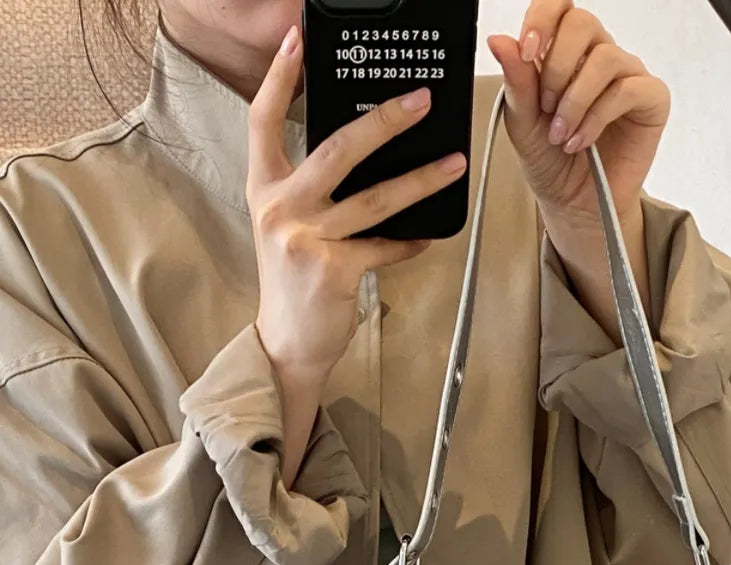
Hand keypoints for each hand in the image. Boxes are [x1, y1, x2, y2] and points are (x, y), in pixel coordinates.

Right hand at [247, 25, 466, 386]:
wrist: (288, 343)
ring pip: (375, 197)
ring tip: (453, 162)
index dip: (279, 76)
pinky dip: (411, 241)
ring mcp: (306, 239)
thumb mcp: (287, 226)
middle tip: (420, 100)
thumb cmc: (294, 282)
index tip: (299, 40)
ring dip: (421, 179)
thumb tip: (363, 149)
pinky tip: (428, 234)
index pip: (262, 119)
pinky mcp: (334, 270)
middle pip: (336, 148)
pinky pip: (386, 246)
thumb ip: (310, 188)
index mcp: (264, 189)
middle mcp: (280, 208)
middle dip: (384, 120)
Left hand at [486, 2, 670, 236]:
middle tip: (545, 107)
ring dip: (575, 101)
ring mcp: (627, 75)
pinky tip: (581, 141)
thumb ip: (516, 81)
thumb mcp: (523, 122)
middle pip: (583, 23)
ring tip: (561, 135)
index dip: (543, 19)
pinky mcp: (651, 99)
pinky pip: (626, 89)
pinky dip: (596, 117)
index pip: (559, 7)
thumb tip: (499, 40)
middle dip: (556, 67)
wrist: (575, 205)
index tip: (528, 51)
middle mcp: (599, 56)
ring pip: (604, 58)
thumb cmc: (552, 162)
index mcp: (566, 52)